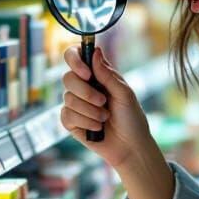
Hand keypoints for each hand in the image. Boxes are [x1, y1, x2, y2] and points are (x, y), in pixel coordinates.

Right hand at [60, 45, 152, 170]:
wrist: (130, 146)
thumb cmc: (131, 118)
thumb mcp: (124, 93)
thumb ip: (108, 74)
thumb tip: (95, 52)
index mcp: (97, 75)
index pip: (76, 56)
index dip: (75, 60)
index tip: (86, 74)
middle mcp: (84, 87)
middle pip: (68, 78)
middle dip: (86, 92)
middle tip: (103, 101)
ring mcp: (75, 104)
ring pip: (68, 98)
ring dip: (90, 110)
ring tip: (105, 118)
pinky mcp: (71, 121)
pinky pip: (66, 115)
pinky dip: (85, 122)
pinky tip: (97, 128)